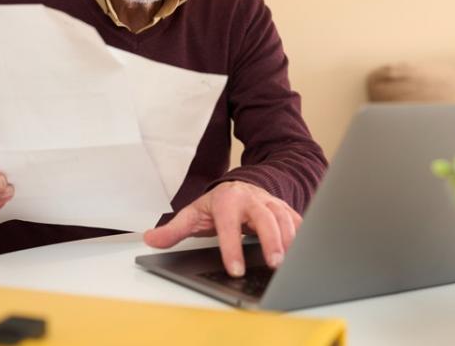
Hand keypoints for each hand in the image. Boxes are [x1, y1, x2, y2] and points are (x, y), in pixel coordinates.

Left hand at [143, 181, 301, 276]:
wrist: (239, 185)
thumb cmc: (217, 204)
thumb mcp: (193, 214)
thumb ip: (174, 230)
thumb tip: (150, 239)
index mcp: (226, 200)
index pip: (229, 226)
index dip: (232, 247)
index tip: (234, 269)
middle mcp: (251, 199)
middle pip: (264, 217)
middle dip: (271, 240)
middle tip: (274, 264)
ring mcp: (270, 202)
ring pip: (284, 217)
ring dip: (290, 239)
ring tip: (290, 262)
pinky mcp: (284, 207)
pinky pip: (297, 218)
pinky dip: (302, 234)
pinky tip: (304, 250)